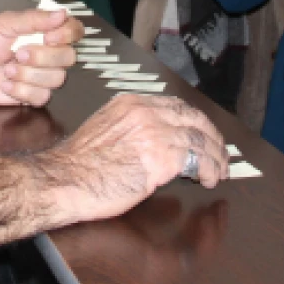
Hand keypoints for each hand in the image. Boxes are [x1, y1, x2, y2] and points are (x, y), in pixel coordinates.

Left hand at [0, 8, 84, 106]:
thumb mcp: (5, 23)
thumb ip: (34, 18)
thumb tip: (62, 13)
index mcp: (44, 32)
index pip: (74, 31)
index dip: (67, 35)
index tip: (49, 37)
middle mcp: (48, 53)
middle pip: (69, 57)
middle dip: (41, 57)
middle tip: (18, 54)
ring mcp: (42, 75)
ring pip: (56, 79)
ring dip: (28, 74)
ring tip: (8, 70)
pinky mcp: (33, 95)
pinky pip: (43, 96)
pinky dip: (22, 91)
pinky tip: (7, 85)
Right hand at [41, 94, 228, 227]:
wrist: (63, 180)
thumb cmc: (77, 165)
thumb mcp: (105, 130)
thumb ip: (131, 128)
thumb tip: (154, 142)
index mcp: (131, 103)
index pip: (176, 106)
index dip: (196, 121)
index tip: (204, 134)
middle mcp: (145, 113)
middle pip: (194, 119)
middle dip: (212, 137)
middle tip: (220, 152)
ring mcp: (154, 134)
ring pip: (199, 140)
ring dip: (215, 157)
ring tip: (219, 170)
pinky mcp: (160, 158)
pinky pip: (196, 160)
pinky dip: (208, 170)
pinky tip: (207, 179)